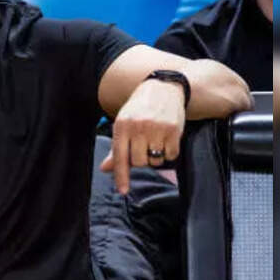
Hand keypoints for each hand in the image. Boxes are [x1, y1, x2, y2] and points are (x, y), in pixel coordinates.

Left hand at [100, 78, 185, 193]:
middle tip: (144, 146)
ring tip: (155, 140)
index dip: (121, 175)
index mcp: (122, 126)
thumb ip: (117, 148)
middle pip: (139, 162)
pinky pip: (171, 155)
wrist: (164, 88)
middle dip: (141, 160)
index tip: (123, 191)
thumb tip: (105, 169)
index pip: (120, 156)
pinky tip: (167, 139)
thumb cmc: (140, 109)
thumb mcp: (124, 123)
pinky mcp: (173, 130)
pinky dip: (169, 152)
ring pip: (155, 161)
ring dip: (156, 157)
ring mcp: (156, 128)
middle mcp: (138, 127)